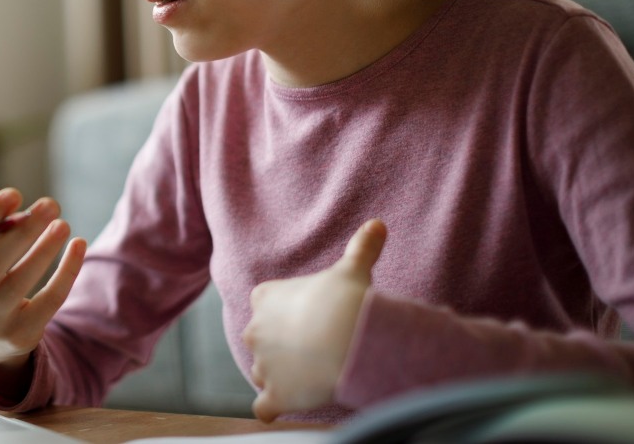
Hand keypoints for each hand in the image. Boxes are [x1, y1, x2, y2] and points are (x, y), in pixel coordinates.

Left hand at [242, 219, 386, 421]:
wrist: (346, 340)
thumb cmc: (345, 301)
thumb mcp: (352, 269)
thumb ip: (361, 248)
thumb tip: (378, 224)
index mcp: (266, 298)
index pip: (264, 302)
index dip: (282, 310)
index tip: (305, 314)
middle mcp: (255, 331)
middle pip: (260, 339)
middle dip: (278, 345)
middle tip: (312, 349)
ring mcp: (262, 365)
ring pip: (262, 372)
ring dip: (278, 376)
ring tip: (307, 378)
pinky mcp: (273, 395)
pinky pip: (263, 407)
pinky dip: (271, 408)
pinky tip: (284, 407)